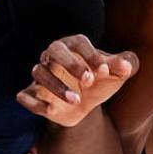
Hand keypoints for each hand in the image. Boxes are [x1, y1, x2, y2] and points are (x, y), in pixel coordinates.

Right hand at [16, 34, 137, 126]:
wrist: (86, 103)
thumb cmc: (100, 81)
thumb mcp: (116, 74)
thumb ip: (125, 65)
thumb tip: (126, 65)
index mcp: (74, 45)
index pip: (79, 43)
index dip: (91, 56)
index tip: (104, 71)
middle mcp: (54, 56)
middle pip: (53, 51)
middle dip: (71, 64)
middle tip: (89, 81)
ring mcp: (42, 74)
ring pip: (39, 73)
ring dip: (56, 87)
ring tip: (76, 100)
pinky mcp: (34, 94)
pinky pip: (26, 95)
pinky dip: (33, 102)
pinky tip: (50, 110)